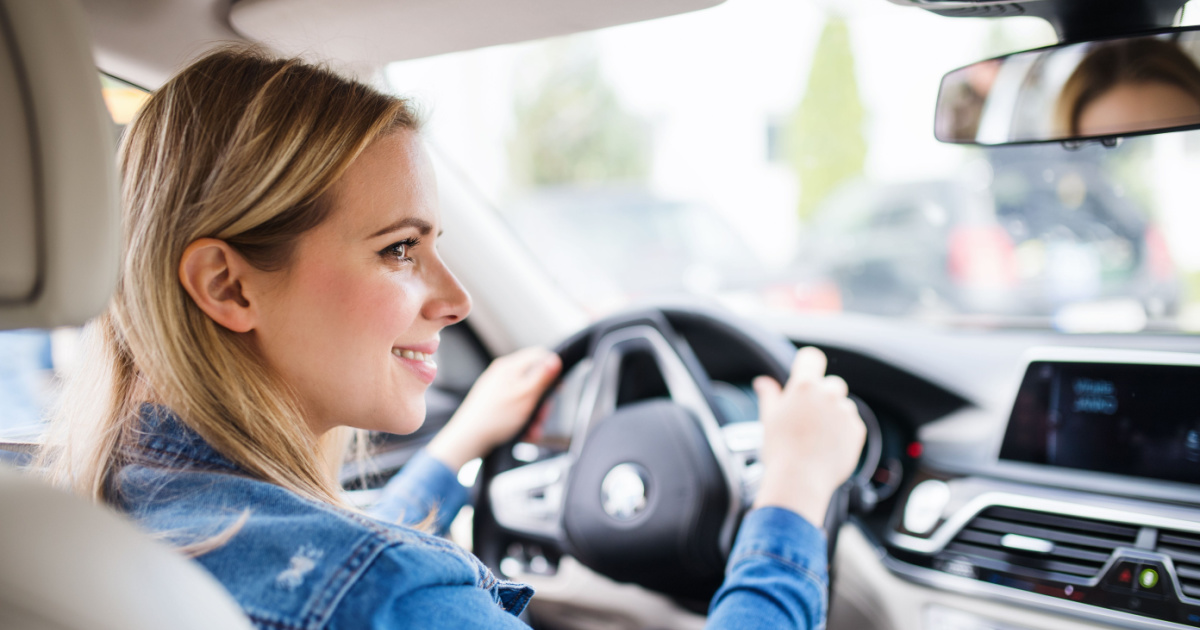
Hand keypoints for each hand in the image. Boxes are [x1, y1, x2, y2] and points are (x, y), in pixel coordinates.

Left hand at [426, 347, 562, 471]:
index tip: (558, 386)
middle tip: (542, 415)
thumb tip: (555, 359)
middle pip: (535, 379)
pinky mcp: (496, 404)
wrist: (468, 440)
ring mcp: (498, 389)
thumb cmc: (494, 418)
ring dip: (535, 414)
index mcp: (509, 367)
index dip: (552, 369)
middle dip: (543, 401)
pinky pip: (517, 407)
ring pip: (527, 397)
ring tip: (532, 430)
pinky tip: (524, 433)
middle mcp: (503, 375)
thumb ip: (542, 377)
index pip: (538, 355)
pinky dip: (524, 420)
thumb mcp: (525, 396)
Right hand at [751, 346, 865, 526]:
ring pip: (842, 404)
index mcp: (804, 386)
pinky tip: (827, 446)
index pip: (812, 357)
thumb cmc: (780, 450)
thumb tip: (763, 382)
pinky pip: (851, 423)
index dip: (808, 365)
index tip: (804, 376)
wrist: (800, 481)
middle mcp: (828, 394)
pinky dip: (842, 431)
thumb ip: (770, 395)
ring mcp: (845, 412)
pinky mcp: (857, 430)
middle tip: (808, 417)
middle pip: (830, 383)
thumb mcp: (769, 418)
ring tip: (817, 436)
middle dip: (821, 395)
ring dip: (833, 414)